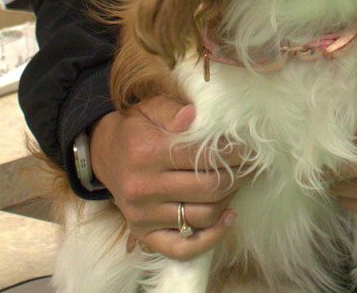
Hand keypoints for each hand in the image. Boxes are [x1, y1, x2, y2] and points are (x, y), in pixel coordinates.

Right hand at [89, 95, 242, 259]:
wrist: (104, 154)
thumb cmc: (136, 128)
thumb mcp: (152, 108)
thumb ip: (174, 111)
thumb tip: (195, 116)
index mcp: (148, 154)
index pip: (203, 156)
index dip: (234, 152)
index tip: (251, 147)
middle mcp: (144, 189)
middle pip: (208, 188)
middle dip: (238, 175)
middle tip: (252, 164)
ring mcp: (143, 216)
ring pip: (202, 216)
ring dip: (229, 199)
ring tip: (239, 182)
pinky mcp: (144, 234)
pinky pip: (182, 248)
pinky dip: (210, 238)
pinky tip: (228, 218)